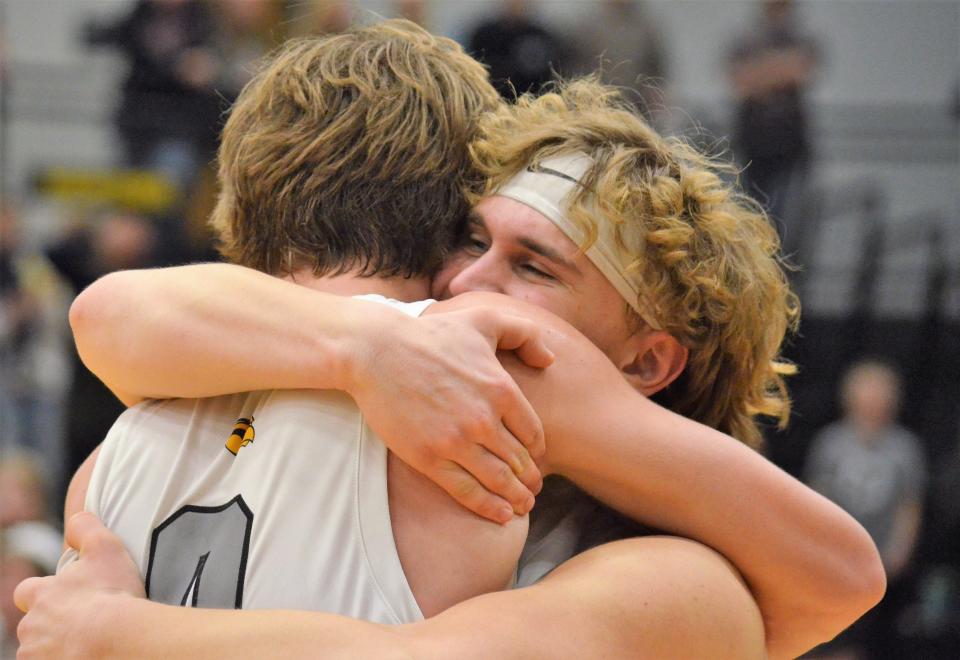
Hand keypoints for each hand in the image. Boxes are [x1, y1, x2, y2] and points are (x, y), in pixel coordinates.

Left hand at [14, 512, 144, 658]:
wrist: (118, 640)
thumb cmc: (111, 594)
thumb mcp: (105, 547)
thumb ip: (86, 527)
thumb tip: (76, 518)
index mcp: (41, 595)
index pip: (26, 592)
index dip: (43, 593)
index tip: (65, 596)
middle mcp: (31, 627)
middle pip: (35, 625)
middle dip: (55, 624)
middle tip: (86, 622)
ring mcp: (38, 655)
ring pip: (43, 649)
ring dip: (60, 646)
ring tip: (91, 642)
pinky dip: (69, 658)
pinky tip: (90, 654)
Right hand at [347, 305, 553, 523]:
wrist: (377, 351)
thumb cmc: (430, 335)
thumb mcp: (484, 319)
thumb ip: (524, 333)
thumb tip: (550, 361)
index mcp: (501, 389)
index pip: (533, 433)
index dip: (538, 451)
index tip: (537, 460)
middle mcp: (484, 419)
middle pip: (519, 461)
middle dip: (531, 480)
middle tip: (534, 490)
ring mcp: (456, 441)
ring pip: (498, 480)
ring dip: (516, 498)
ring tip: (523, 506)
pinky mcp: (429, 458)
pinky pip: (467, 491)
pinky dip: (489, 507)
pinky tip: (502, 516)